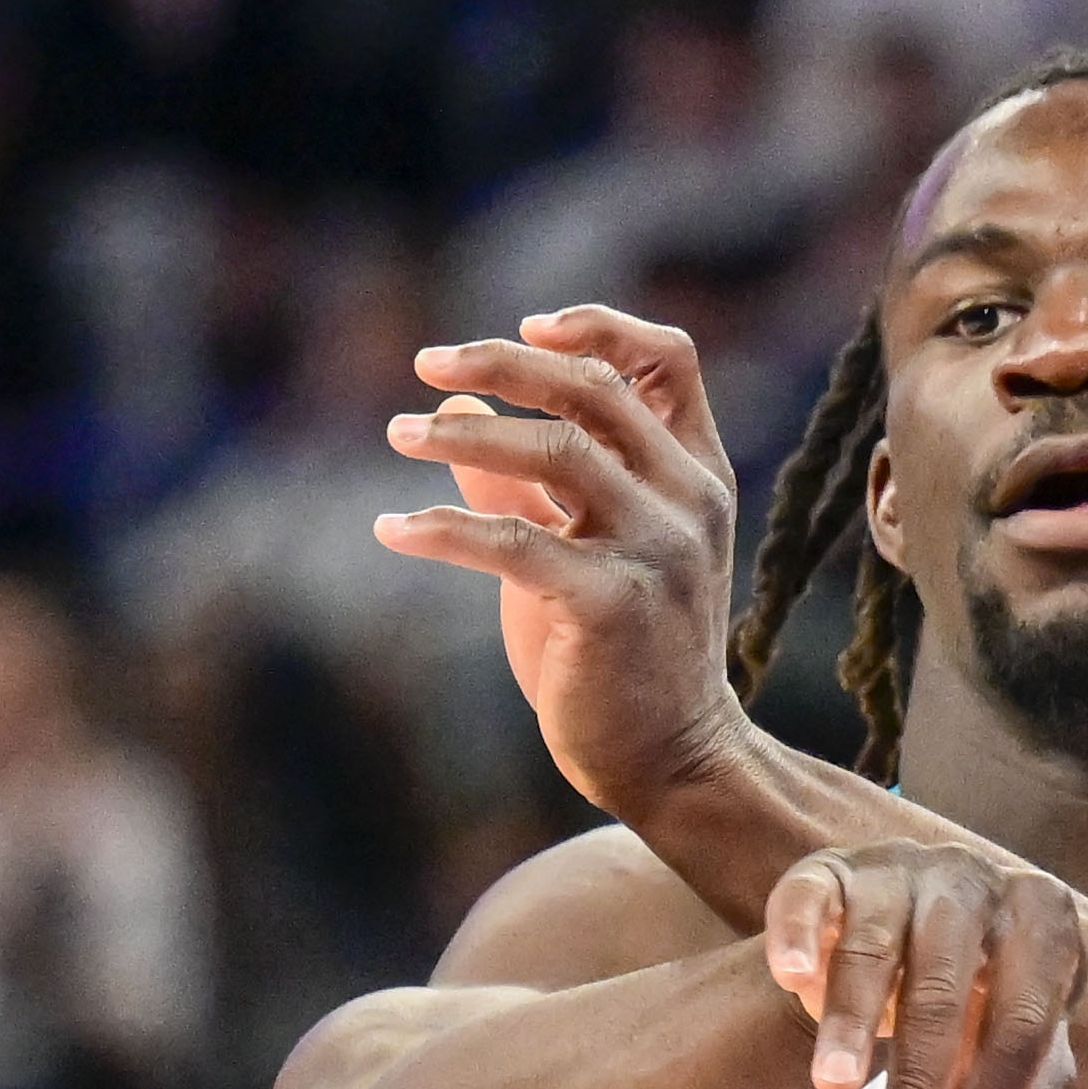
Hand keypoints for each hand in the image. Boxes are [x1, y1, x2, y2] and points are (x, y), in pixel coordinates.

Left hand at [375, 307, 746, 821]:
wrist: (671, 763)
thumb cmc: (623, 657)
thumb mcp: (582, 550)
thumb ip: (528, 480)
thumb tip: (463, 405)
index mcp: (696, 474)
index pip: (666, 360)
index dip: (597, 327)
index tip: (525, 325)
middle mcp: (688, 499)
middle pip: (595, 389)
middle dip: (504, 363)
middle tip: (425, 366)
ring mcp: (657, 549)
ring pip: (556, 451)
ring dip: (463, 435)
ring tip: (399, 433)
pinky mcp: (613, 604)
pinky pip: (514, 542)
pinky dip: (442, 530)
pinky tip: (392, 529)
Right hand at [765, 840, 1086, 1088]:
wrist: (914, 924)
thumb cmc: (980, 993)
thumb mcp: (1016, 1034)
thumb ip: (1028, 1082)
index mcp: (1042, 919)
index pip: (1026, 1019)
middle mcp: (973, 881)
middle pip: (944, 990)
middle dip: (917, 1083)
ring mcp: (899, 868)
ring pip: (873, 950)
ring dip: (852, 1024)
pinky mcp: (832, 869)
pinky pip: (809, 897)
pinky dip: (797, 936)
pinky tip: (791, 980)